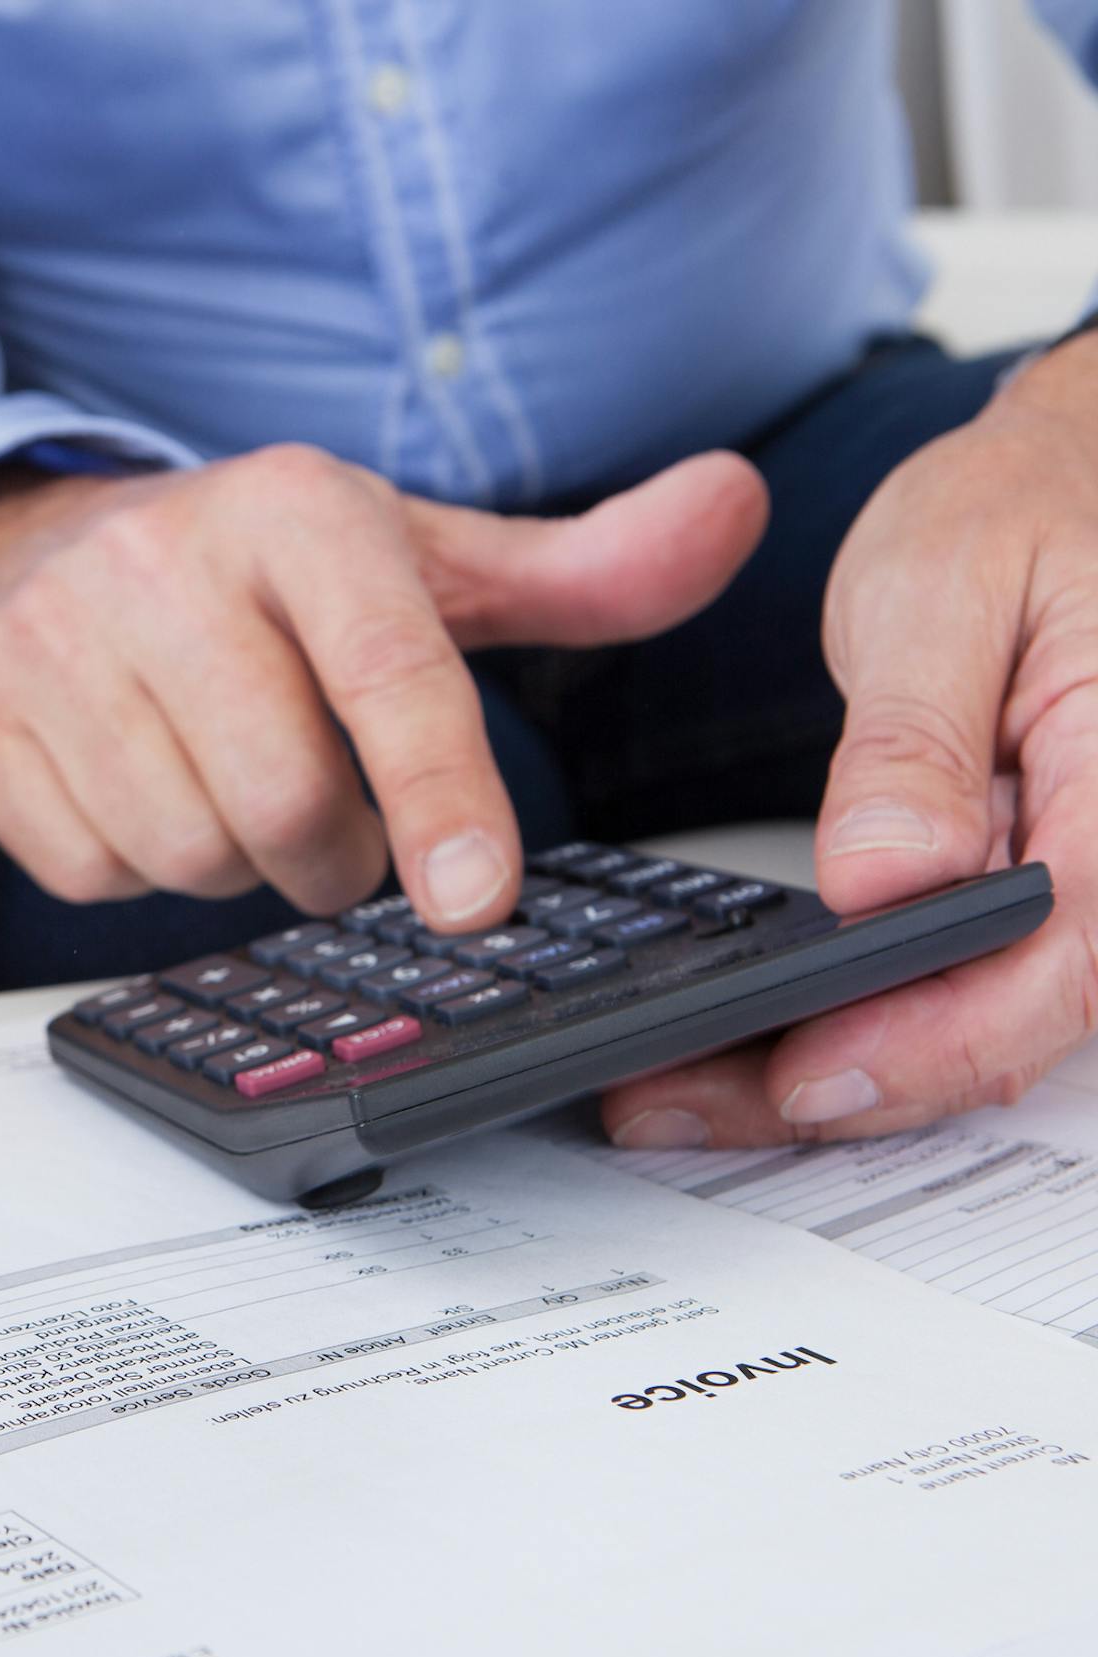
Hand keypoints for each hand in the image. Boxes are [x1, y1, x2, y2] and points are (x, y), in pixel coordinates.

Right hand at [0, 443, 766, 925]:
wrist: (29, 542)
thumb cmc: (253, 573)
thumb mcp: (414, 557)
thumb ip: (581, 566)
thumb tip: (737, 510)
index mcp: (293, 512)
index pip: (388, 671)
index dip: (444, 797)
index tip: (481, 903)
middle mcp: (158, 560)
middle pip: (283, 801)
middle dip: (330, 852)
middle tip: (330, 821)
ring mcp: (48, 638)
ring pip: (184, 846)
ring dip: (233, 861)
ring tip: (231, 789)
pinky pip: (88, 867)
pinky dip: (134, 862)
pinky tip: (142, 788)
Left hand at [605, 334, 1097, 1149]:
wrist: (1060, 486)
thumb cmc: (1022, 512)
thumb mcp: (948, 588)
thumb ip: (914, 740)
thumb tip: (890, 877)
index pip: (1055, 956)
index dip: (928, 1041)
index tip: (801, 1072)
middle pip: (1009, 1026)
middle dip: (845, 1086)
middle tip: (668, 1102)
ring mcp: (1082, 888)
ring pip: (978, 1030)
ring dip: (833, 1074)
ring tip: (670, 1091)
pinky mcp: (1029, 897)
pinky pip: (957, 989)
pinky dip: (851, 1027)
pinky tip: (739, 1040)